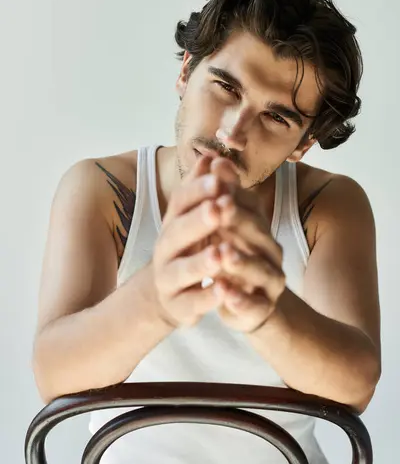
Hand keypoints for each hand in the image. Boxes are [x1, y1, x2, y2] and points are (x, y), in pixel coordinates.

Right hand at [152, 155, 227, 327]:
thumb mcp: (192, 219)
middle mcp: (165, 250)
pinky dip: (206, 298)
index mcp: (172, 224)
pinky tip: (223, 291)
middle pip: (177, 233)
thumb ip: (202, 191)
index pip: (180, 203)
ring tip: (221, 253)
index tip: (218, 179)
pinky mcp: (178, 307)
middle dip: (199, 220)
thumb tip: (212, 156)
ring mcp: (169, 279)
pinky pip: (191, 303)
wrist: (169, 294)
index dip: (197, 191)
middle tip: (220, 208)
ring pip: (182, 270)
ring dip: (201, 262)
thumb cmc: (187, 249)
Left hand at [208, 158, 285, 332]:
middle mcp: (269, 250)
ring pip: (258, 269)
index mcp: (258, 226)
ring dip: (240, 261)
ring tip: (222, 253)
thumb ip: (222, 194)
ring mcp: (269, 280)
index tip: (215, 174)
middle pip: (255, 233)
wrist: (248, 302)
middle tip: (218, 206)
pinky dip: (239, 299)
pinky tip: (224, 293)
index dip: (231, 189)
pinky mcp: (261, 308)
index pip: (249, 205)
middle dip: (236, 220)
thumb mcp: (224, 226)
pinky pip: (253, 305)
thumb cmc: (233, 255)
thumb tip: (213, 157)